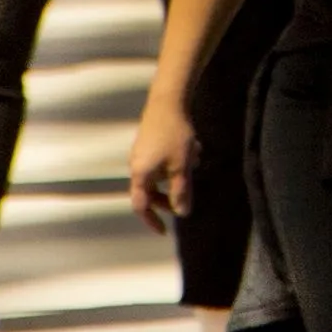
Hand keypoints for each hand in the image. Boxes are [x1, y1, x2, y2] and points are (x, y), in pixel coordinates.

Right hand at [127, 98, 195, 228]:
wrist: (167, 100)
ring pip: (160, 173)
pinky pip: (163, 159)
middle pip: (150, 191)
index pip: (141, 205)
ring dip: (178, 174)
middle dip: (169, 195)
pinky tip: (193, 149)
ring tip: (195, 161)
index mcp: (140, 174)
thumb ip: (181, 192)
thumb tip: (182, 213)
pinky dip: (177, 161)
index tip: (163, 231)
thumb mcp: (181, 167)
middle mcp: (136, 164)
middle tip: (185, 197)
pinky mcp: (148, 142)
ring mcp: (141, 152)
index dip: (151, 220)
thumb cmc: (174, 135)